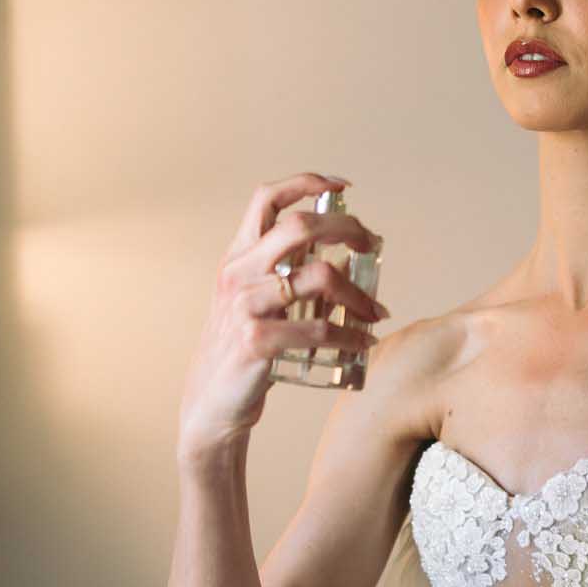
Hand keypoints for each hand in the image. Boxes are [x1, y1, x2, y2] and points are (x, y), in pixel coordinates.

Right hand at [176, 172, 389, 462]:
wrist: (212, 404)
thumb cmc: (243, 350)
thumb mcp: (257, 303)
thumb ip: (289, 276)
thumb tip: (348, 259)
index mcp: (237, 257)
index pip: (266, 199)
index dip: (305, 182)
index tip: (342, 186)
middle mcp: (238, 274)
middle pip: (300, 227)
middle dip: (347, 228)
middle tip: (371, 244)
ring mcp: (245, 306)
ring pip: (319, 276)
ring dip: (359, 292)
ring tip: (376, 310)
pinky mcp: (257, 341)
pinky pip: (319, 329)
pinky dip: (351, 335)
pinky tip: (364, 341)